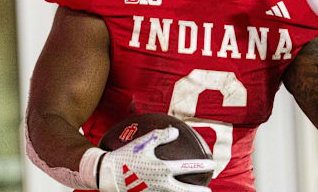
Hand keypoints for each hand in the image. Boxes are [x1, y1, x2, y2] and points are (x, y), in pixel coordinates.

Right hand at [98, 127, 213, 191]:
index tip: (212, 164)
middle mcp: (161, 184)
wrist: (106, 176)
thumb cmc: (125, 156)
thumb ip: (161, 136)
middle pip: (185, 191)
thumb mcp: (143, 143)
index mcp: (162, 169)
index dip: (202, 165)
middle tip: (209, 190)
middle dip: (199, 191)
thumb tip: (176, 131)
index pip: (187, 167)